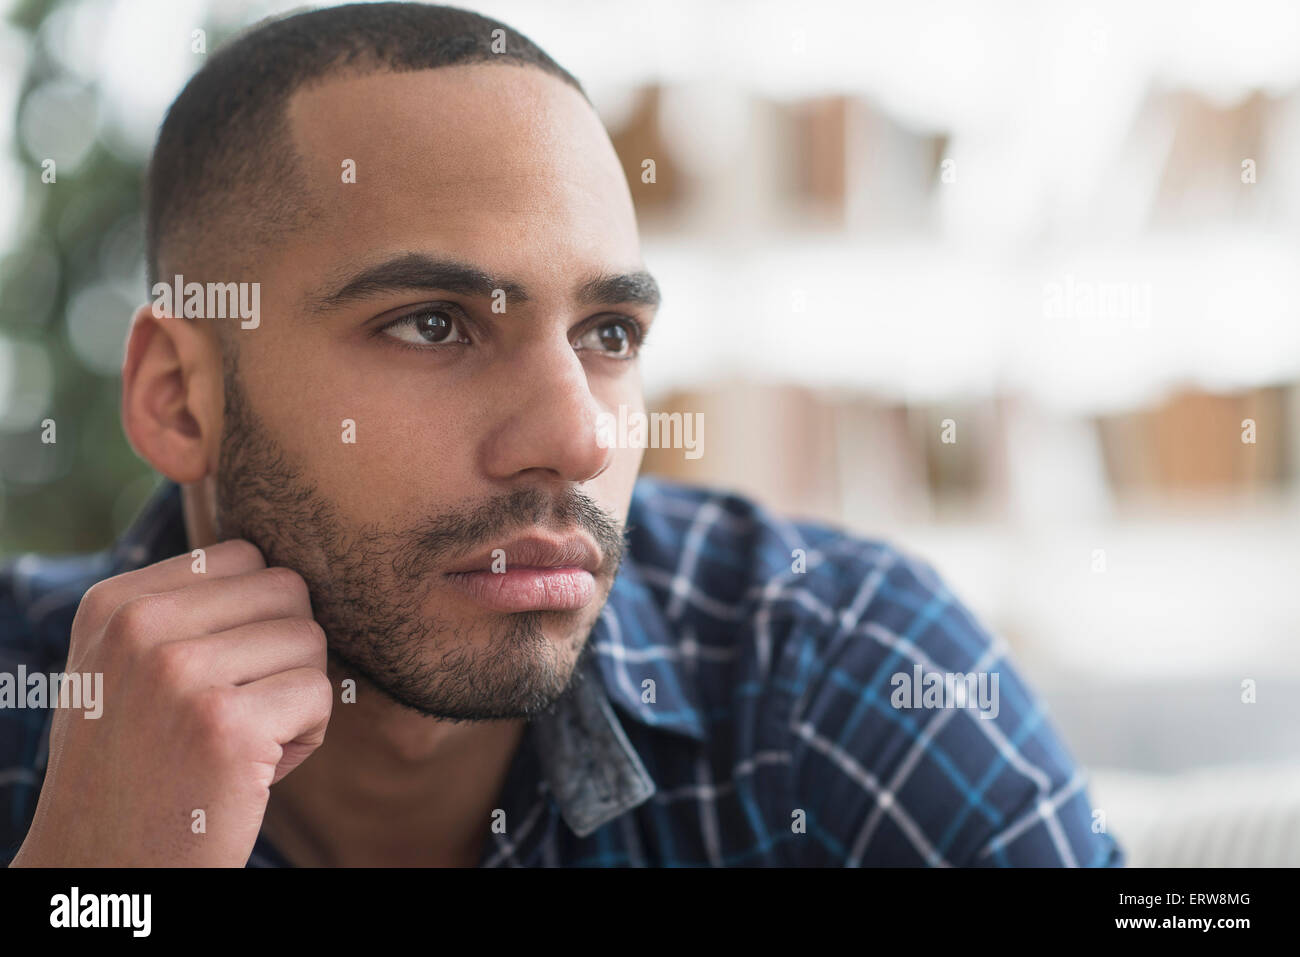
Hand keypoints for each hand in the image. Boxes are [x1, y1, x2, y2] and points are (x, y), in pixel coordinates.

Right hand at [9, 539, 331, 866]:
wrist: (104, 868)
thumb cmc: (139, 767)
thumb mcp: (130, 668)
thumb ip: (190, 608)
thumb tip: (289, 562)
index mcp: (116, 602)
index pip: (245, 556)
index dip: (256, 619)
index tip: (214, 677)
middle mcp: (138, 626)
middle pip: (287, 590)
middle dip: (287, 651)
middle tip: (241, 710)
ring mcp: (179, 672)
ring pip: (311, 639)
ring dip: (297, 696)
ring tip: (241, 742)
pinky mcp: (224, 724)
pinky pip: (320, 693)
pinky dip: (307, 736)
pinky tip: (254, 770)